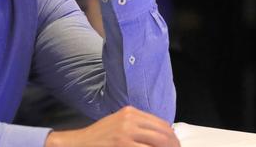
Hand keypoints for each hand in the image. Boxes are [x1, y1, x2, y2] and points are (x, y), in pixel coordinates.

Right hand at [45, 106, 179, 146]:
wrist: (80, 143)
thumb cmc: (100, 137)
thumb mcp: (118, 123)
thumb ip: (137, 125)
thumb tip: (161, 135)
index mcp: (130, 112)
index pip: (161, 123)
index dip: (172, 136)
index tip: (175, 145)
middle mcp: (130, 119)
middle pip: (163, 133)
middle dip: (173, 145)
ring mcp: (126, 133)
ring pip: (159, 142)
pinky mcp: (123, 145)